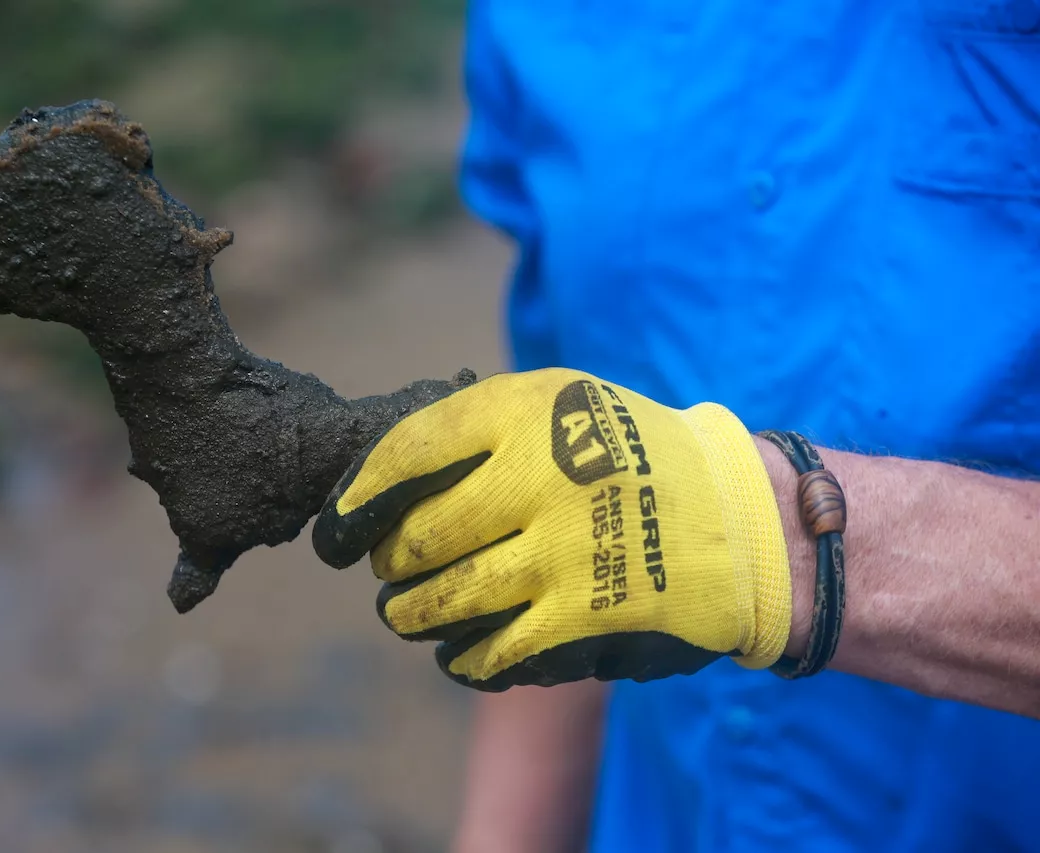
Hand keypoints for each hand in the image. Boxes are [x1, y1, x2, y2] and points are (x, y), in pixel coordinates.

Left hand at [312, 368, 792, 690]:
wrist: (740, 518)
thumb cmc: (627, 457)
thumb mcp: (561, 404)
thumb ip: (477, 428)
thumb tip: (373, 482)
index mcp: (526, 411)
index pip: (405, 452)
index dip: (354, 498)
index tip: (332, 529)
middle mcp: (541, 475)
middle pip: (414, 538)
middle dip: (386, 564)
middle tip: (385, 570)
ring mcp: (564, 551)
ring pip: (441, 601)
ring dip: (410, 615)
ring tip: (405, 612)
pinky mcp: (586, 617)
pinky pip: (490, 652)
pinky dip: (461, 658)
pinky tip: (457, 651)